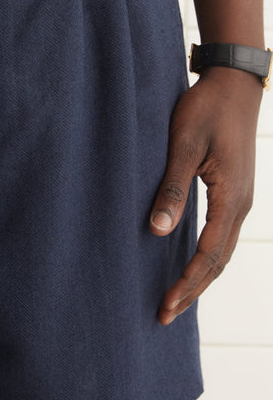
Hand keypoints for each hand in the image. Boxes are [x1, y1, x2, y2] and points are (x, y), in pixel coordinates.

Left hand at [149, 66, 262, 324]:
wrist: (234, 83)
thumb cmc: (206, 109)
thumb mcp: (184, 146)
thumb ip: (172, 189)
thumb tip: (159, 231)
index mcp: (231, 198)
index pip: (208, 255)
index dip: (187, 283)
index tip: (165, 305)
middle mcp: (240, 205)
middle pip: (218, 262)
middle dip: (192, 290)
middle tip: (164, 315)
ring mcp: (240, 199)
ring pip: (222, 251)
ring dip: (199, 278)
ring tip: (176, 300)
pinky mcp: (233, 192)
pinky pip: (221, 236)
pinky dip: (206, 258)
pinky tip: (188, 264)